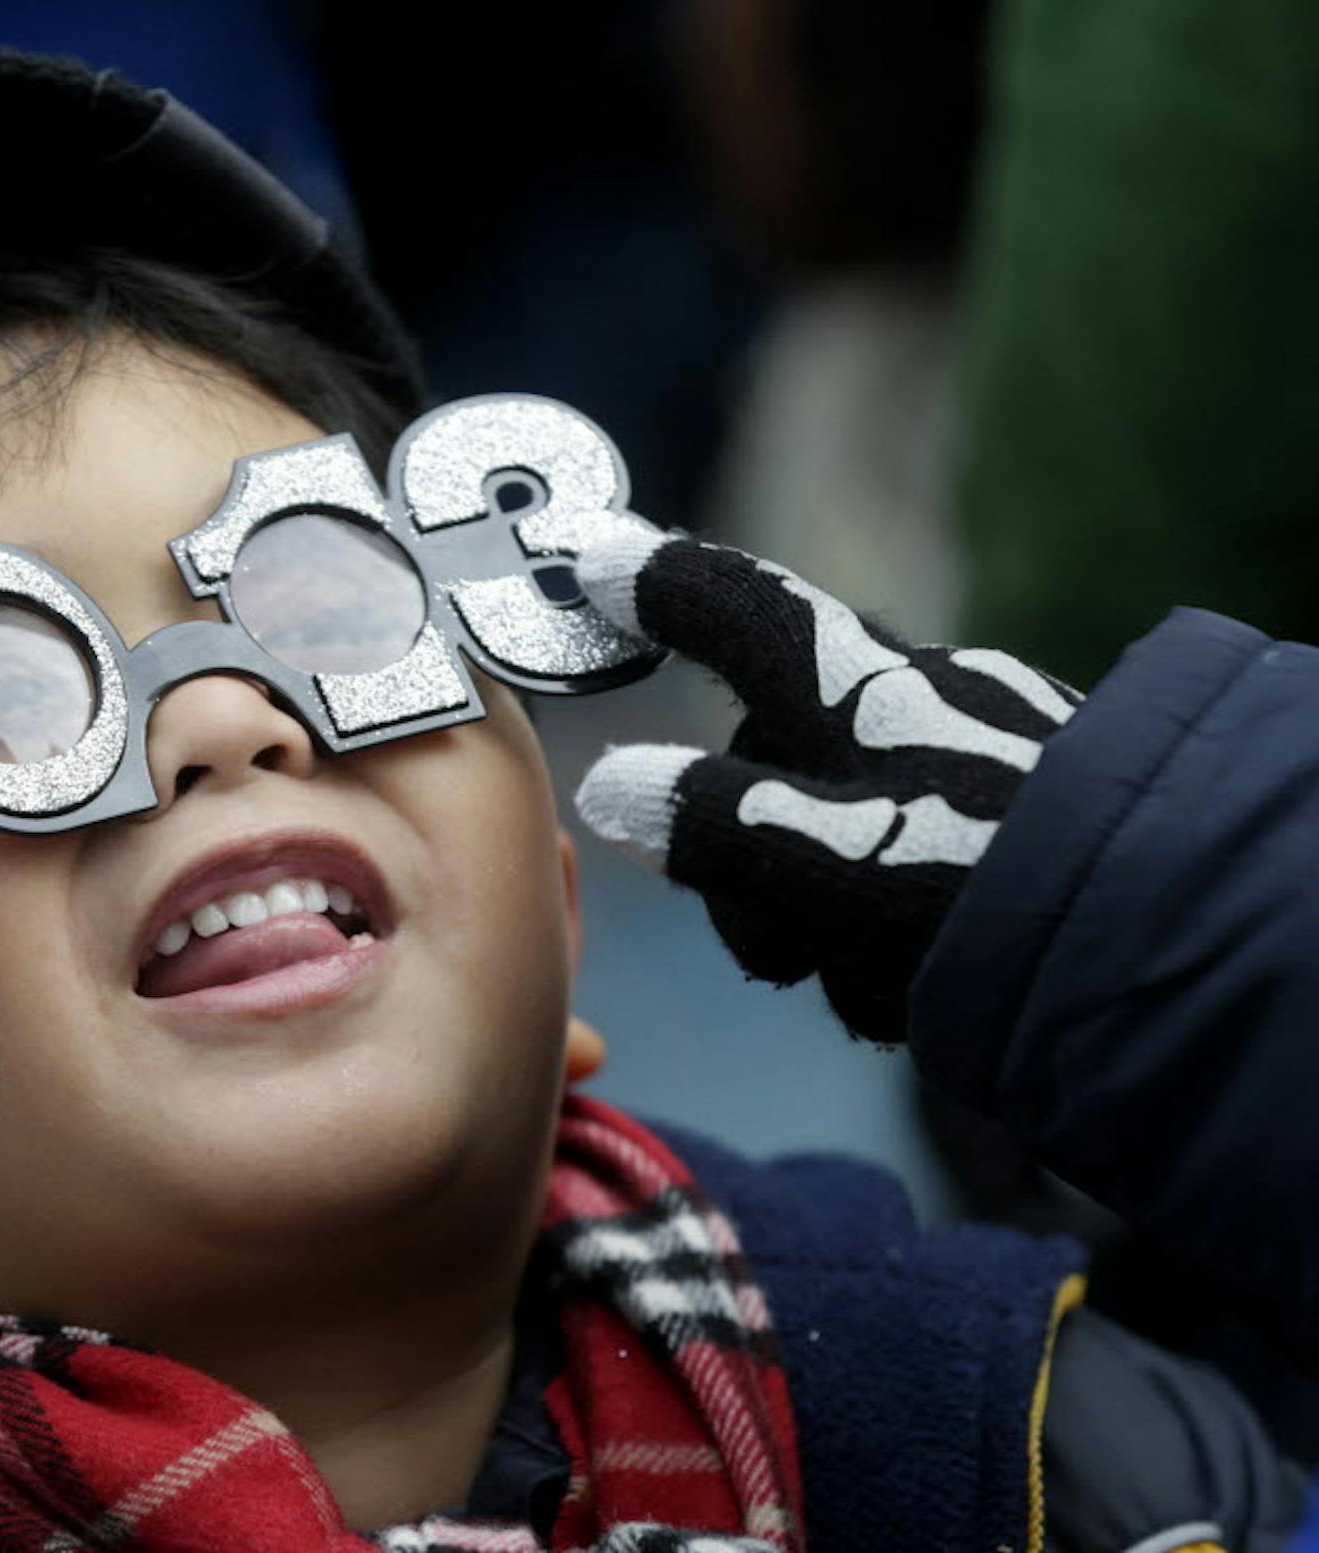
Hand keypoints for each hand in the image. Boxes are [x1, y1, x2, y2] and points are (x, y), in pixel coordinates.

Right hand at [572, 528, 1081, 1041]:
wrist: (1186, 936)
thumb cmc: (1001, 884)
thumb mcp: (840, 861)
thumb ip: (720, 826)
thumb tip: (615, 785)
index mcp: (857, 688)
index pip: (736, 609)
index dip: (657, 582)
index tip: (593, 553)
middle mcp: (909, 705)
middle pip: (766, 760)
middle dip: (748, 855)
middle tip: (781, 944)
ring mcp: (963, 762)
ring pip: (827, 827)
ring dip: (818, 915)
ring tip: (874, 975)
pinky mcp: (1006, 823)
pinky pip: (898, 865)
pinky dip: (884, 930)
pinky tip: (922, 978)